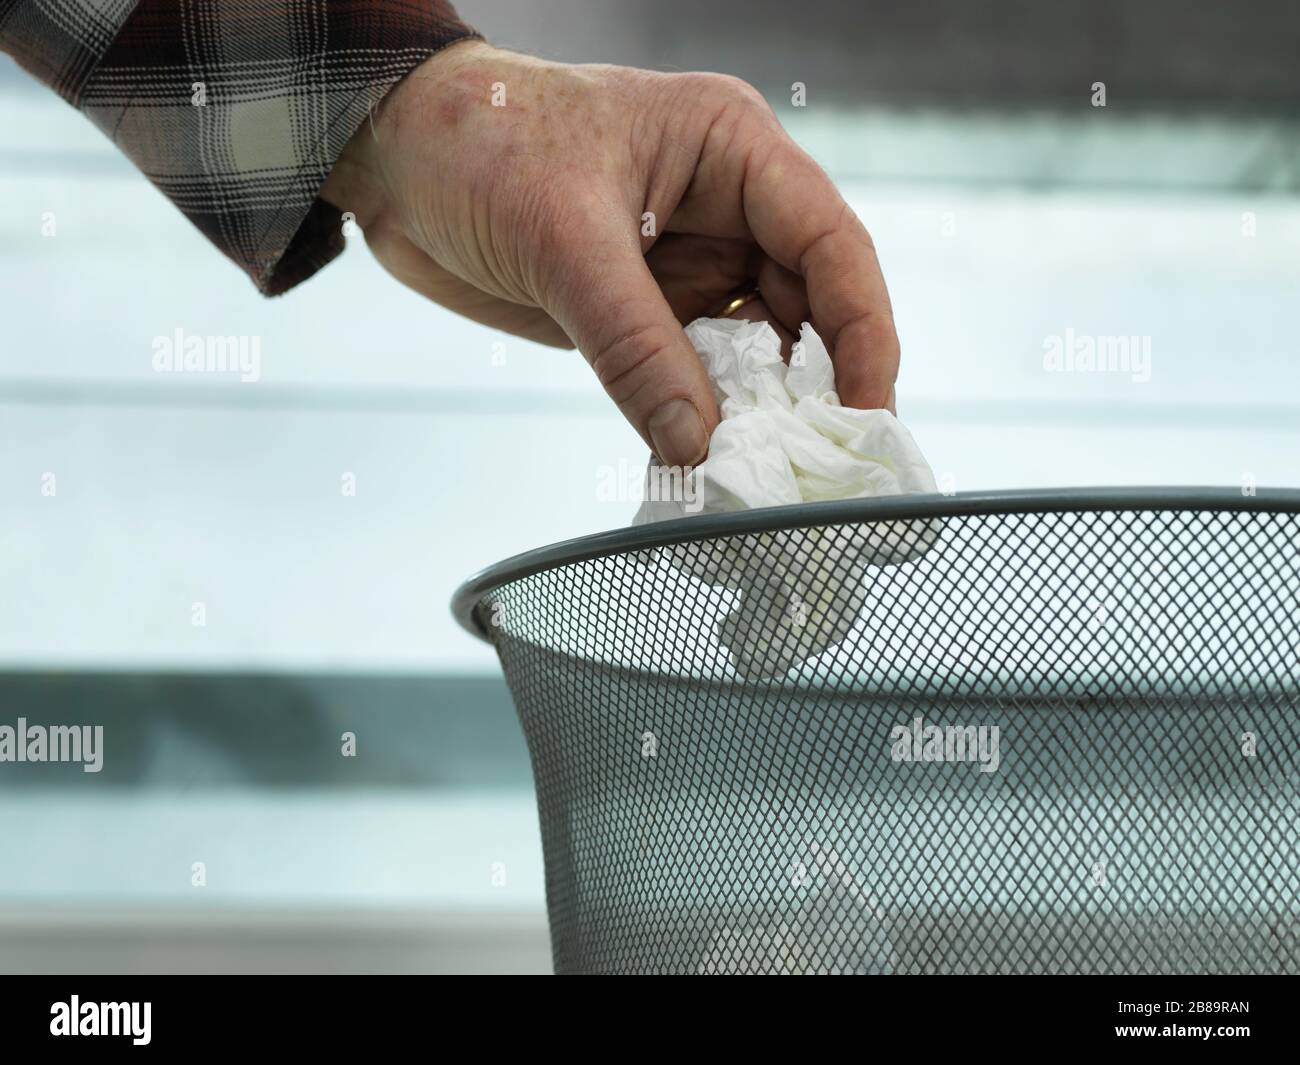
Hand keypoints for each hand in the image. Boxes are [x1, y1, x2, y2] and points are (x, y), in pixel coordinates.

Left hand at [322, 40, 898, 466]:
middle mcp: (727, 210)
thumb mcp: (564, 241)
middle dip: (816, 388)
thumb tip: (698, 446)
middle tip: (814, 469)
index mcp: (733, 152)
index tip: (863, 413)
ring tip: (762, 478)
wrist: (394, 160)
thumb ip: (636, 346)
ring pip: (755, 351)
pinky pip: (695, 376)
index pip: (832, 243)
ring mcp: (689, 265)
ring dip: (759, 414)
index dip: (864, 330)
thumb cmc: (479, 145)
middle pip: (810, 308)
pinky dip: (703, 422)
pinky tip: (704, 463)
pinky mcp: (646, 312)